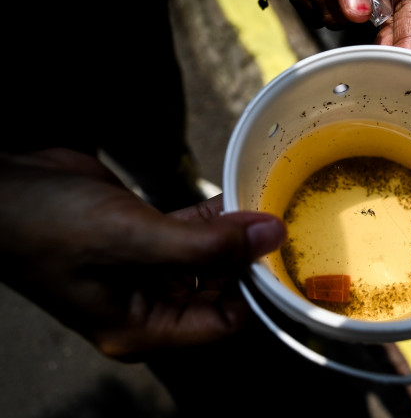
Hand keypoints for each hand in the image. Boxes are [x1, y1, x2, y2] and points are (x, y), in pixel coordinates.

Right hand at [0, 148, 286, 360]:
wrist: (3, 188)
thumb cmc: (46, 226)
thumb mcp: (133, 238)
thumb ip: (205, 244)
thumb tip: (268, 238)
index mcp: (142, 327)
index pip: (223, 322)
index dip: (256, 291)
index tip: (280, 255)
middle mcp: (148, 304)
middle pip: (221, 290)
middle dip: (248, 261)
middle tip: (276, 226)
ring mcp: (147, 270)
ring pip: (209, 258)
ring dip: (234, 236)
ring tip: (261, 208)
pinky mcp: (145, 236)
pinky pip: (192, 232)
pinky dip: (214, 218)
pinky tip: (234, 198)